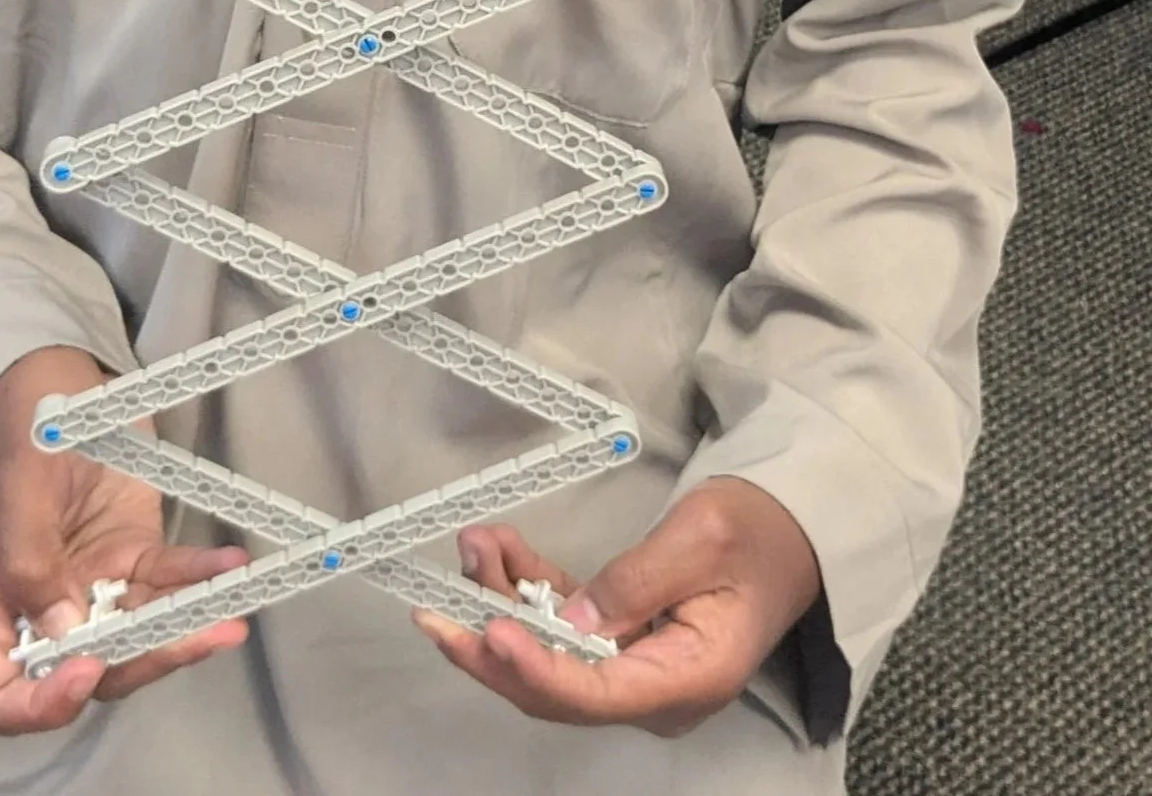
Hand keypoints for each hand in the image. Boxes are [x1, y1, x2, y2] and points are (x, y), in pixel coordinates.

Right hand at [0, 346, 248, 735]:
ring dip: (181, 633)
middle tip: (191, 638)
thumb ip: (26, 554)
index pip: (2, 690)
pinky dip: (198, 581)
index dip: (43, 700)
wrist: (55, 371)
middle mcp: (34, 606)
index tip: (87, 668)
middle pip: (79, 671)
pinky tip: (230, 566)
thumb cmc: (18, 418)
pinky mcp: (128, 555)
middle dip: (138, 662)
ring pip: (132, 638)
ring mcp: (85, 584)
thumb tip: (59, 633)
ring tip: (228, 622)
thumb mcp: (15, 474)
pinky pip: (164, 583)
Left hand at [415, 478, 821, 735]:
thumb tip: (573, 621)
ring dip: (503, 606)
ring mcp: (635, 673)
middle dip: (493, 646)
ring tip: (475, 546)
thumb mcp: (700, 540)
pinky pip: (564, 633)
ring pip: (551, 659)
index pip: (597, 693)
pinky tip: (501, 552)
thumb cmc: (755, 533)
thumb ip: (636, 582)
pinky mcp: (622, 645)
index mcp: (688, 680)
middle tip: (437, 608)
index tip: (488, 633)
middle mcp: (655, 693)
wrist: (789, 531)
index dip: (536, 668)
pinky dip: (528, 593)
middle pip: (559, 690)